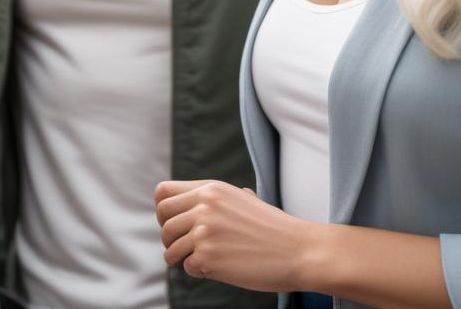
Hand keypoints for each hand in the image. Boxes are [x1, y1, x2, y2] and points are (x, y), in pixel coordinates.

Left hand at [155, 179, 325, 292]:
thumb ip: (215, 199)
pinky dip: (199, 271)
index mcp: (211, 189)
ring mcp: (204, 231)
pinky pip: (187, 267)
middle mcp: (204, 205)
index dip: (164, 210)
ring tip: (201, 260)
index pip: (163, 193)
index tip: (175, 223)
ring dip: (181, 258)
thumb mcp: (241, 199)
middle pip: (163, 221)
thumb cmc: (272, 227)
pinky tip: (218, 268)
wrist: (297, 249)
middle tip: (185, 247)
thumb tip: (194, 202)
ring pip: (169, 248)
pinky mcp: (208, 257)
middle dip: (169, 237)